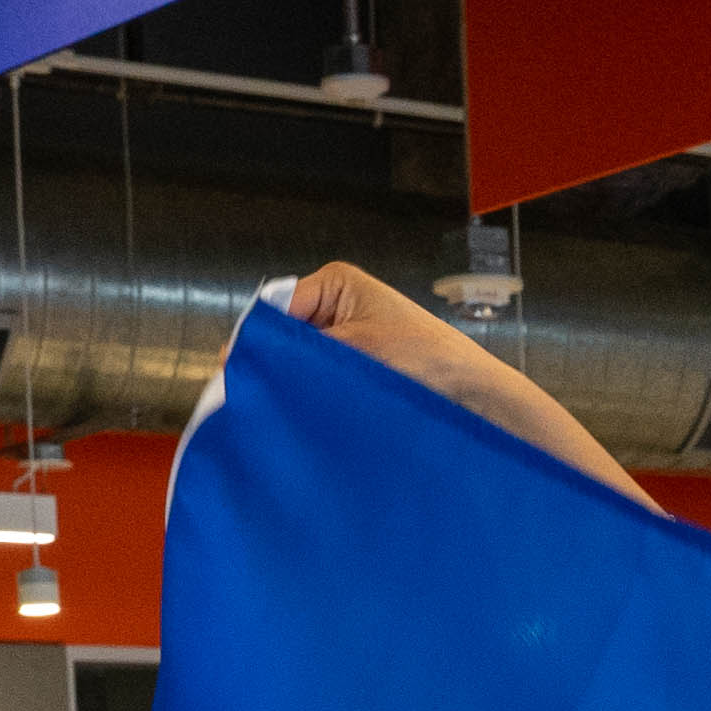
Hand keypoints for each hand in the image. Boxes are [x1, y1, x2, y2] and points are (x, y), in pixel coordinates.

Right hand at [275, 262, 657, 508]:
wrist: (478, 398)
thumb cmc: (425, 361)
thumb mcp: (351, 351)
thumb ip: (295, 356)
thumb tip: (233, 363)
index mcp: (334, 284)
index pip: (274, 312)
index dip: (256, 348)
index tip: (238, 381)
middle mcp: (339, 307)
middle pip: (286, 341)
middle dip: (274, 371)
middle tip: (255, 406)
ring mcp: (351, 341)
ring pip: (303, 368)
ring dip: (296, 392)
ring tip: (287, 418)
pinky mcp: (361, 375)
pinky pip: (325, 387)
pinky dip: (317, 404)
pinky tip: (311, 426)